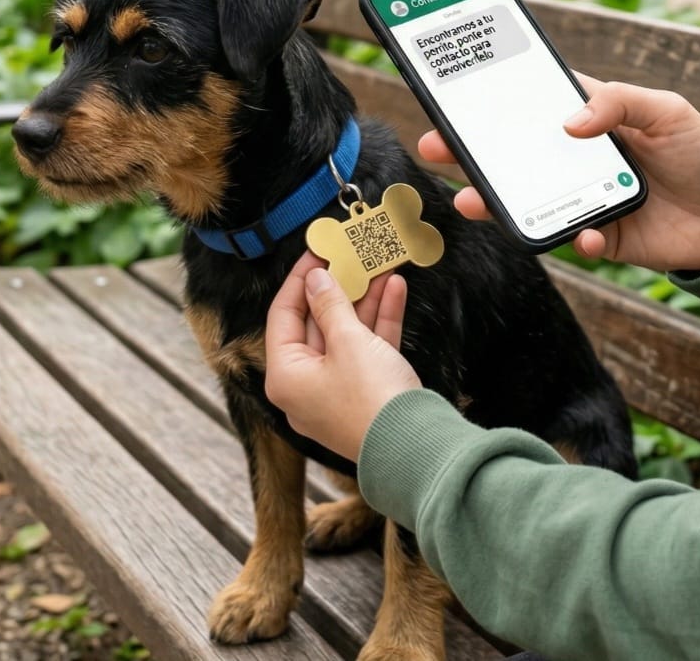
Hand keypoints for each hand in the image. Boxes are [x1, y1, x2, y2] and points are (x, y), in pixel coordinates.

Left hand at [265, 251, 421, 463]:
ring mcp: (339, 389)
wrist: (416, 447)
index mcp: (287, 376)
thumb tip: (315, 280)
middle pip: (317, 323)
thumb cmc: (371, 398)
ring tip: (379, 264)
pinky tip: (396, 288)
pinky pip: (369, 347)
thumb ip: (330, 305)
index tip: (317, 252)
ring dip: (364, 299)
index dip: (301, 280)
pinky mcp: (368, 391)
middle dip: (339, 287)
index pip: (284, 316)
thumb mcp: (348, 342)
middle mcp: (307, 385)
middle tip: (350, 255)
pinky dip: (381, 319)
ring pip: (347, 333)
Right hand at [421, 75, 699, 274]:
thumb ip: (618, 103)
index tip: (457, 94)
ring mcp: (585, 198)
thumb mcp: (667, 111)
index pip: (534, 104)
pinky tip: (593, 235)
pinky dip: (579, 238)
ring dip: (497, 201)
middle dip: (471, 152)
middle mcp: (579, 157)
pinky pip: (574, 240)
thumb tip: (569, 123)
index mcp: (591, 118)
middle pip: (515, 153)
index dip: (496, 99)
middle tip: (435, 145)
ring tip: (472, 200)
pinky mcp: (602, 236)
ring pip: (529, 199)